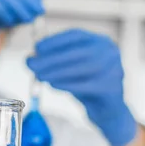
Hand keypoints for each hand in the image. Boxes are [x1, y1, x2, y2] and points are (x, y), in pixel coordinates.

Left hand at [27, 29, 137, 145]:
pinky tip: (52, 85)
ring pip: (81, 68)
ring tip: (40, 76)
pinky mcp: (111, 87)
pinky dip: (66, 85)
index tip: (36, 48)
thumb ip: (55, 61)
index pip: (76, 35)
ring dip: (56, 72)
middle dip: (51, 58)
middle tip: (32, 65)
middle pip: (77, 52)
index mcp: (101, 41)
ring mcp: (114, 68)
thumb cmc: (87, 86)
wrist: (108, 110)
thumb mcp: (72, 69)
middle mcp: (110, 51)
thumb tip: (31, 59)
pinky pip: (85, 85)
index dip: (54, 40)